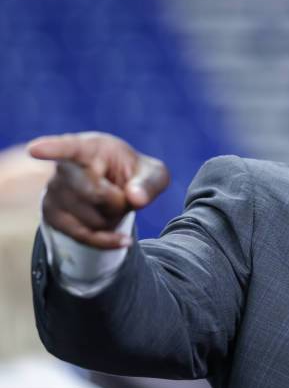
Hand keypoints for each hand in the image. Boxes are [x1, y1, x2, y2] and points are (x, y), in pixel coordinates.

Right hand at [28, 132, 169, 248]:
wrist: (117, 192)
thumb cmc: (135, 176)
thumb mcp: (153, 175)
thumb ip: (150, 183)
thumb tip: (136, 198)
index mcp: (91, 148)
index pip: (70, 147)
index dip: (53, 148)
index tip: (35, 149)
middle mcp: (65, 167)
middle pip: (94, 193)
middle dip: (118, 201)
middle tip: (123, 193)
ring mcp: (54, 191)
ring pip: (90, 219)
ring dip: (112, 219)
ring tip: (112, 205)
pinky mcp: (52, 214)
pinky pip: (82, 236)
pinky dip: (106, 240)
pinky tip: (121, 238)